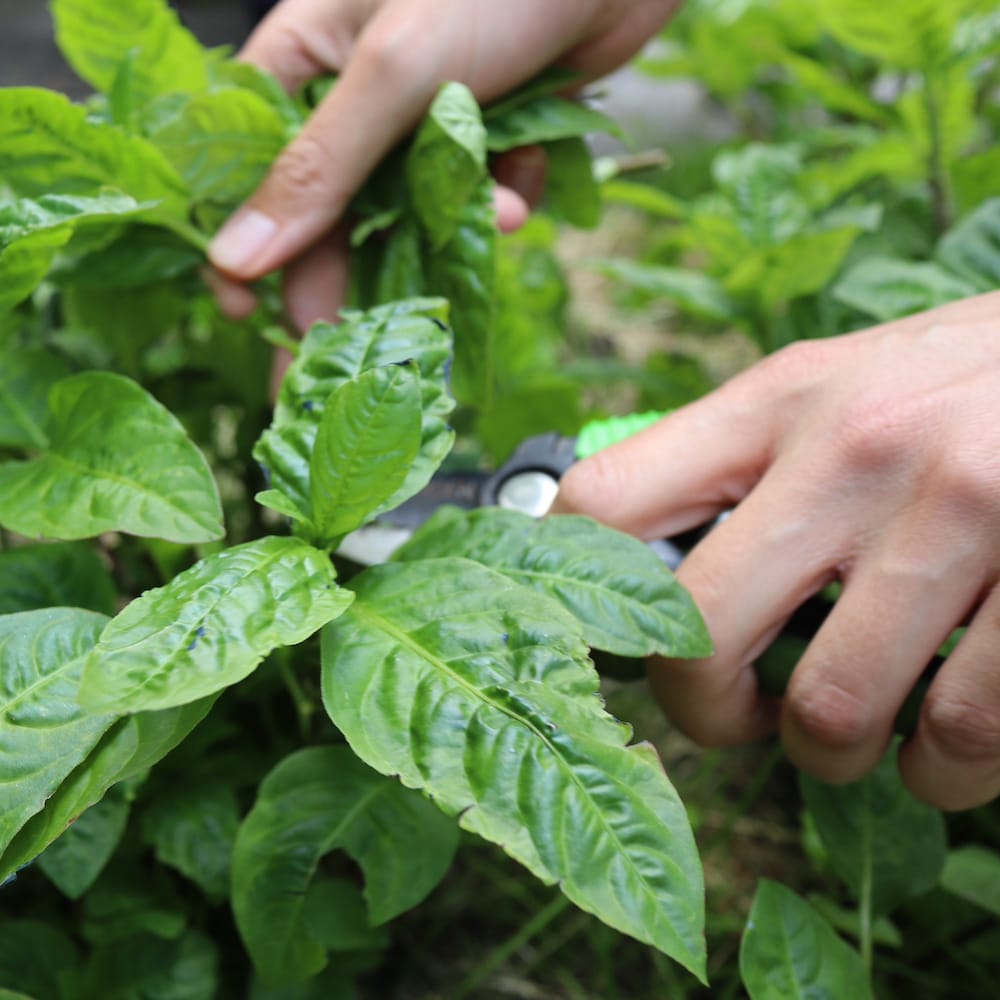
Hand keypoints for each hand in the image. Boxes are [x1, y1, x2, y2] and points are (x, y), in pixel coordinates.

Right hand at [207, 0, 679, 331]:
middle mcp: (355, 99)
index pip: (249, 168)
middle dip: (345, 274)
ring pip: (407, 214)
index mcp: (303, 62)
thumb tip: (236, 257)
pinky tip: (518, 198)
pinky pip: (470, 200)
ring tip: (486, 230)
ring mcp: (421, 122)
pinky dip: (494, 206)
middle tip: (346, 343)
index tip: (241, 310)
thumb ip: (319, 169)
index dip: (244, 241)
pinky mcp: (482, 140)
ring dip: (439, 238)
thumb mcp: (391, 74)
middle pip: (328, 211)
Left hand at [552, 293, 999, 810]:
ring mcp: (954, 512)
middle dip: (703, 711)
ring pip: (832, 709)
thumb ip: (748, 460)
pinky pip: (959, 732)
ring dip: (829, 755)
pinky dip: (939, 770)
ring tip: (850, 735)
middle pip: (697, 627)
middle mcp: (851, 450)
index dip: (579, 588)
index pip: (609, 499)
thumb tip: (655, 569)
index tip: (620, 638)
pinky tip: (939, 747)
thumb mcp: (841, 384)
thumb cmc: (967, 380)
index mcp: (779, 401)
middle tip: (736, 716)